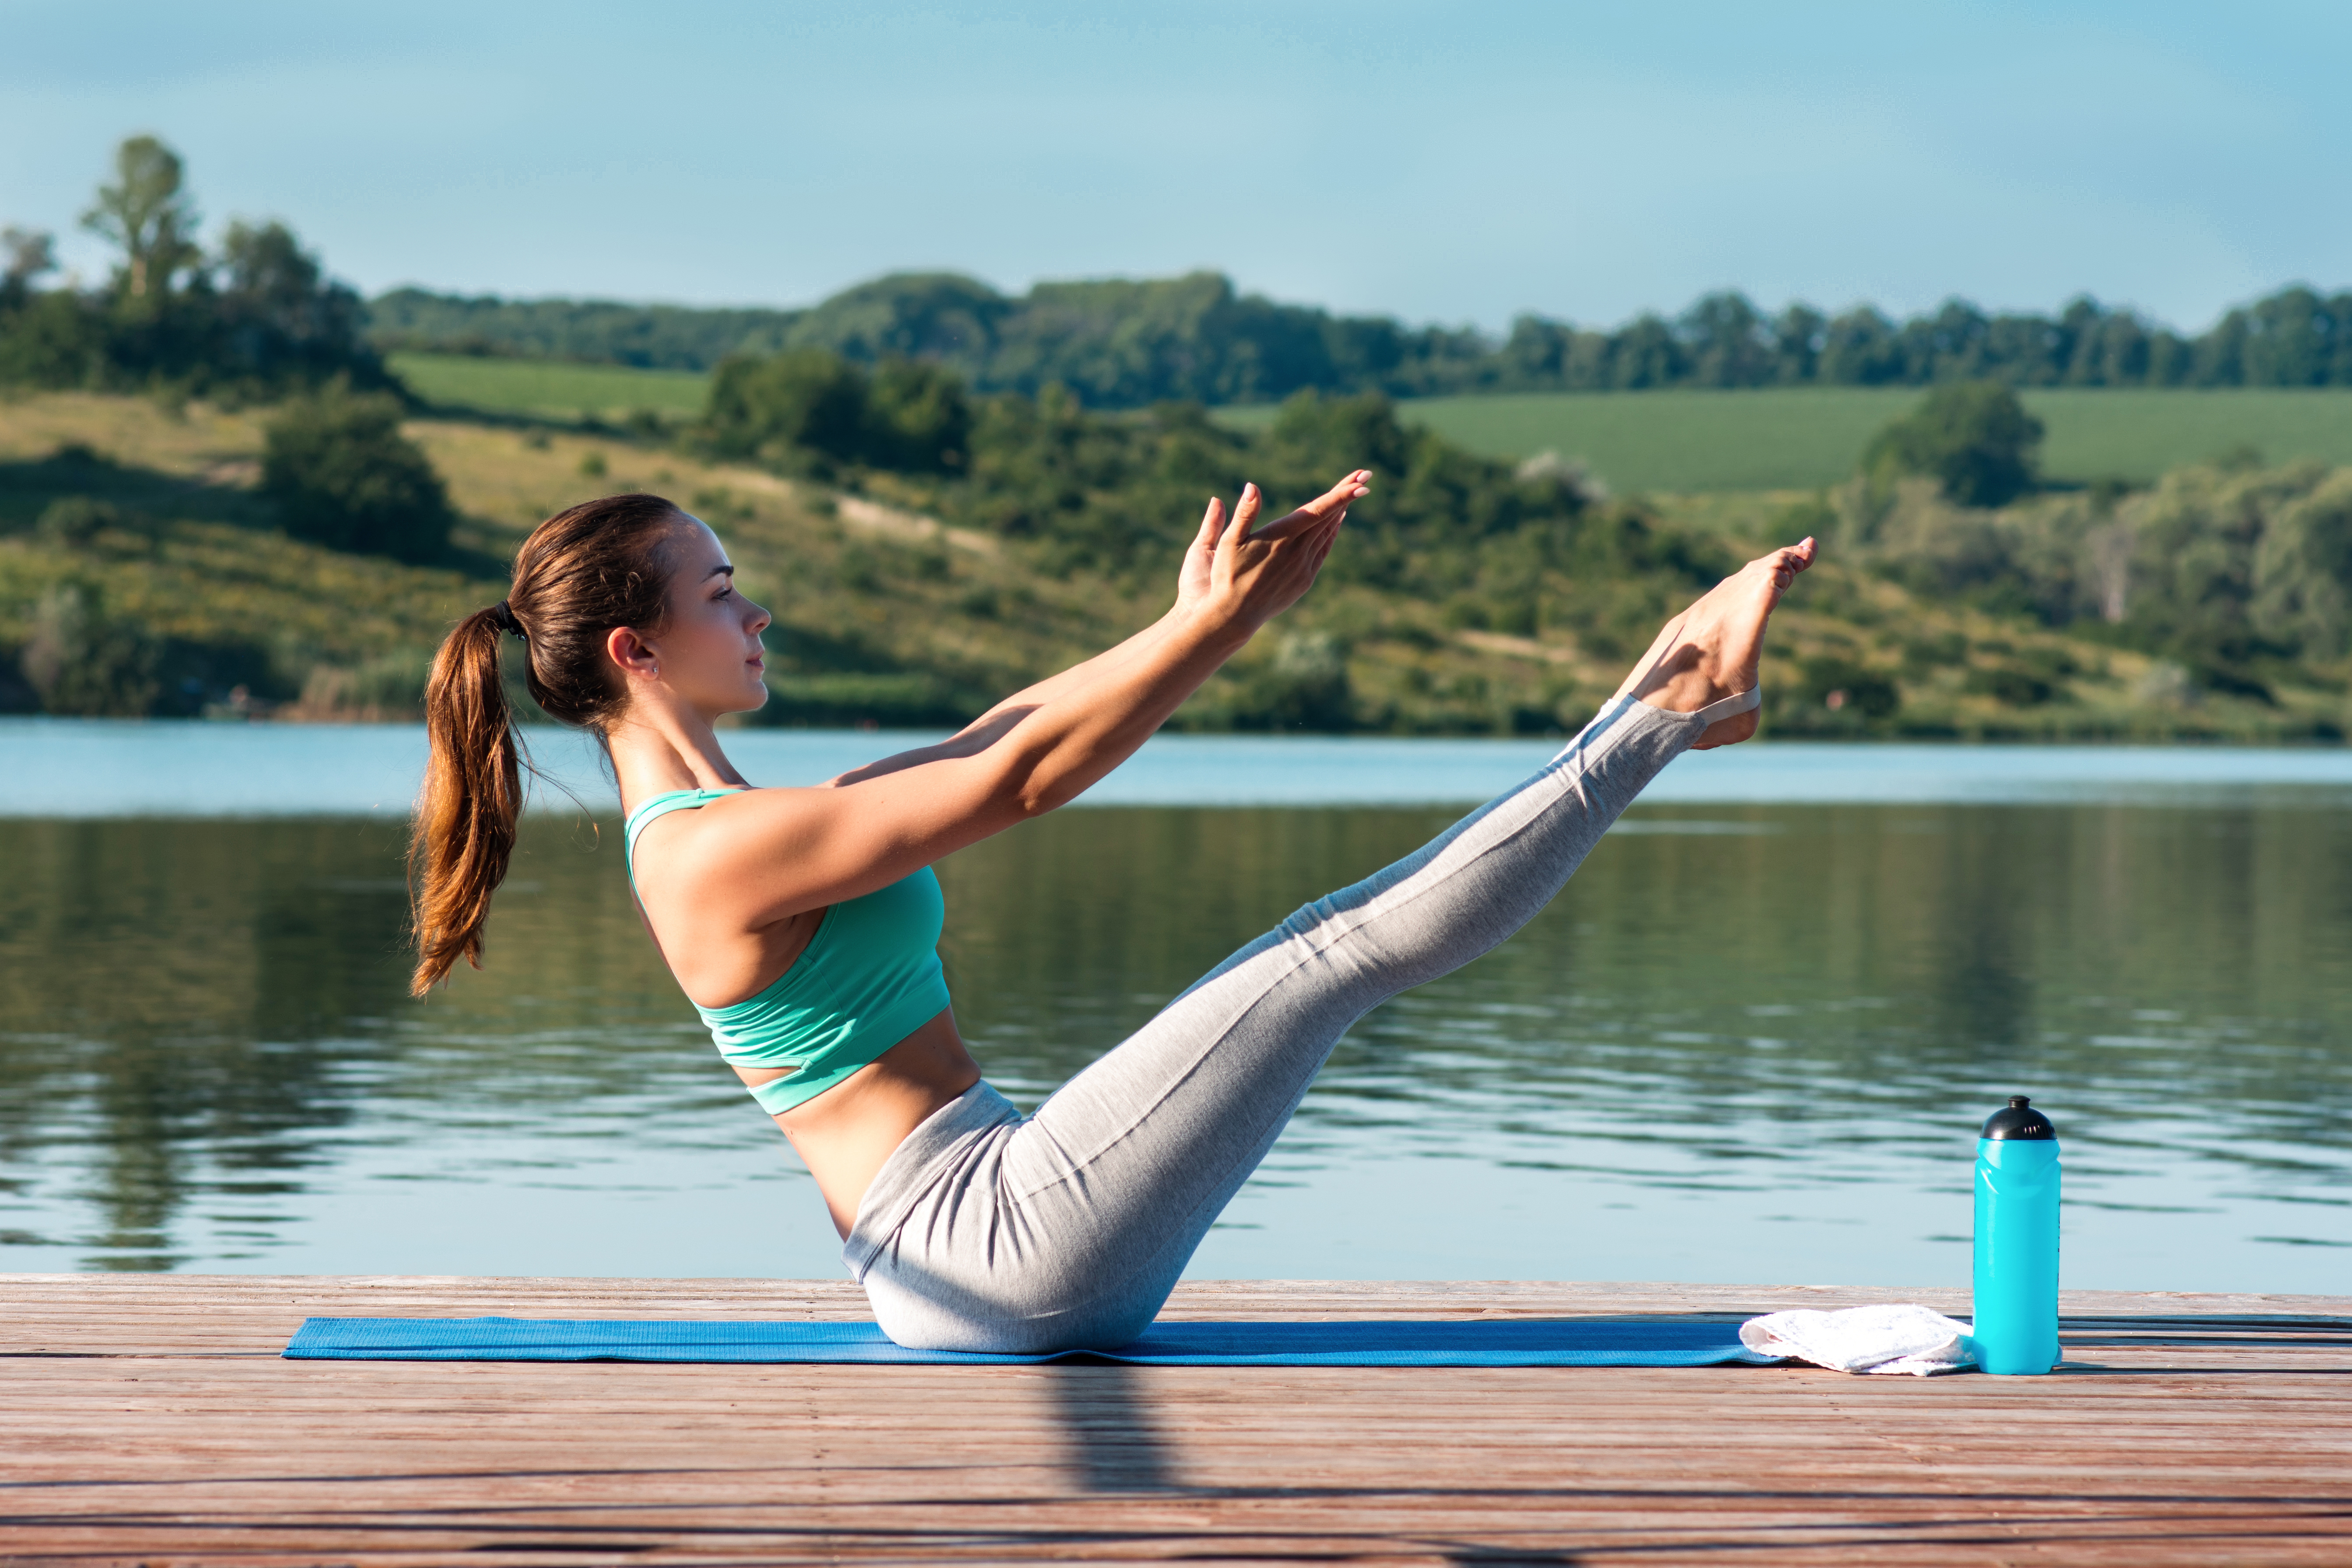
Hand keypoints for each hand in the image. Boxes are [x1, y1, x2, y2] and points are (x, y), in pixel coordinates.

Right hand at [1186, 471, 1368, 635]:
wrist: (1235, 616)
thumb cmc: (1227, 576)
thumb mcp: (1228, 542)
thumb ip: (1245, 513)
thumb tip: (1252, 486)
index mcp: (1282, 537)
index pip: (1319, 510)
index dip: (1342, 495)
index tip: (1362, 481)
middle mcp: (1298, 551)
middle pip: (1329, 517)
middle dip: (1347, 494)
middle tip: (1364, 475)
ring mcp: (1304, 567)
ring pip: (1328, 533)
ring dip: (1341, 511)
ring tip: (1354, 491)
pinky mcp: (1305, 579)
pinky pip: (1323, 550)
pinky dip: (1331, 533)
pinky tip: (1335, 522)